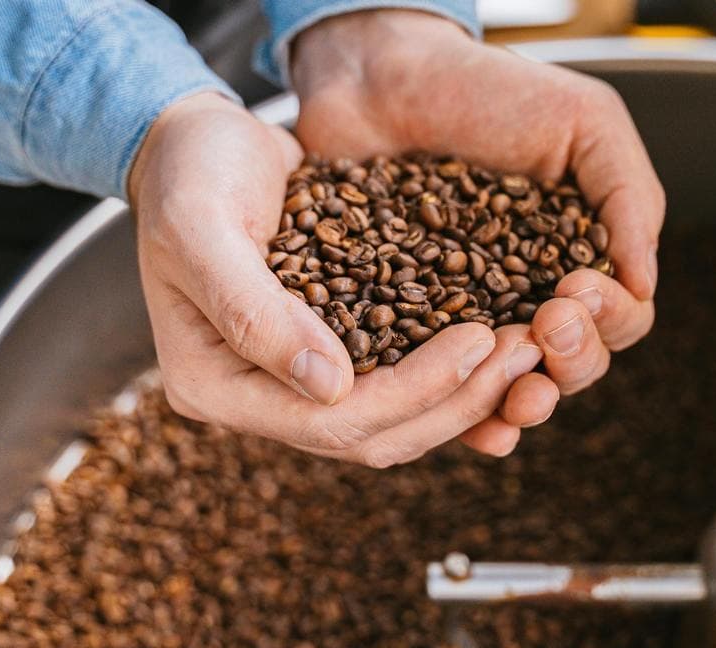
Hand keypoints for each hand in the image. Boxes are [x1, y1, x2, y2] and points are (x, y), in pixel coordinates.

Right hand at [128, 92, 552, 465]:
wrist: (198, 145)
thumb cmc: (189, 174)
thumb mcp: (204, 229)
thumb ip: (252, 310)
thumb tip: (331, 387)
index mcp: (214, 384)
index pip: (328, 420)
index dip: (411, 391)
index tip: (477, 340)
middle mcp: (258, 397)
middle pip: (373, 434)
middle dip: (455, 401)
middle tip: (523, 353)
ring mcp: (295, 379)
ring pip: (395, 418)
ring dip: (465, 392)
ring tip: (525, 349)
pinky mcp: (332, 351)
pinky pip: (398, 381)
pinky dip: (450, 372)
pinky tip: (498, 343)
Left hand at [293, 11, 664, 452]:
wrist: (380, 77)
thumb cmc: (487, 90)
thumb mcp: (584, 122)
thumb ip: (629, 197)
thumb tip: (644, 283)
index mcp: (579, 254)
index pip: (620, 316)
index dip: (609, 320)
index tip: (574, 289)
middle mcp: (530, 292)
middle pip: (573, 363)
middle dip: (572, 362)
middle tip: (545, 328)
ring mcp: (470, 313)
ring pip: (514, 385)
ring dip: (527, 402)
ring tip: (518, 397)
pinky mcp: (410, 324)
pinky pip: (445, 385)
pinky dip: (465, 414)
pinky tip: (478, 428)